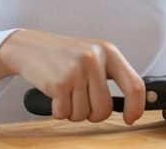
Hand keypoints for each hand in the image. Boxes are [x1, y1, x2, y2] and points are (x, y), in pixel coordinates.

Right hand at [0, 29, 144, 123]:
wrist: (29, 46)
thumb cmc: (64, 55)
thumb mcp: (93, 55)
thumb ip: (111, 74)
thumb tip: (132, 104)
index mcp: (109, 51)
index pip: (134, 84)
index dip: (136, 107)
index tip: (130, 118)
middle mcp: (94, 58)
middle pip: (104, 108)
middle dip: (93, 114)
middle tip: (82, 102)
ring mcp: (76, 70)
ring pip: (84, 114)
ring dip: (73, 111)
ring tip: (66, 92)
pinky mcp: (59, 83)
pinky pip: (64, 113)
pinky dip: (59, 110)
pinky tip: (55, 94)